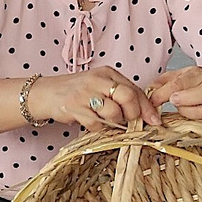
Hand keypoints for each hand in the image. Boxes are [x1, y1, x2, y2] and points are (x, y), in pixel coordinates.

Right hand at [29, 65, 161, 133]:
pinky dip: (98, 128)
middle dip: (133, 114)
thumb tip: (145, 113)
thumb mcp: (101, 86)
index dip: (147, 108)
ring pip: (113, 112)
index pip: (135, 90)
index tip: (154, 121)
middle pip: (127, 97)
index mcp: (108, 73)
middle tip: (129, 122)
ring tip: (107, 121)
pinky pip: (96, 123)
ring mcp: (85, 93)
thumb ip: (121, 95)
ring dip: (114, 123)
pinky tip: (93, 123)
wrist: (47, 93)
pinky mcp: (75, 107)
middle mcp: (98, 80)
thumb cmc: (78, 91)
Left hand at [148, 66, 201, 125]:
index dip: (164, 93)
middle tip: (173, 102)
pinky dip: (194, 123)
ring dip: (188, 113)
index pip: (180, 82)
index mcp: (199, 74)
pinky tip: (187, 120)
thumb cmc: (200, 84)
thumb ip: (163, 82)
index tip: (153, 100)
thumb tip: (149, 91)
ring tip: (181, 111)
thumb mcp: (181, 76)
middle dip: (185, 99)